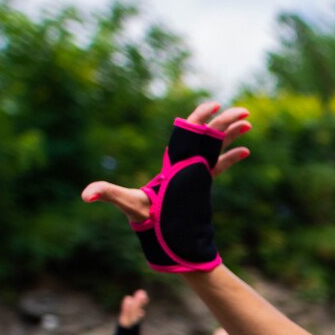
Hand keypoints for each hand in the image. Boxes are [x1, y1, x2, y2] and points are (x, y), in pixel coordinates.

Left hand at [82, 102, 250, 271]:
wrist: (154, 229)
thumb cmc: (142, 215)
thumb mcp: (126, 202)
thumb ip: (107, 194)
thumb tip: (85, 194)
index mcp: (175, 160)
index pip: (189, 132)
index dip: (202, 118)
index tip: (216, 106)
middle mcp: (185, 161)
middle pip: (207, 135)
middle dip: (224, 122)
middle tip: (244, 113)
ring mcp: (194, 171)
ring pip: (216, 147)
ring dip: (231, 135)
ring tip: (248, 125)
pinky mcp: (201, 184)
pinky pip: (219, 166)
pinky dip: (232, 157)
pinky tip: (246, 151)